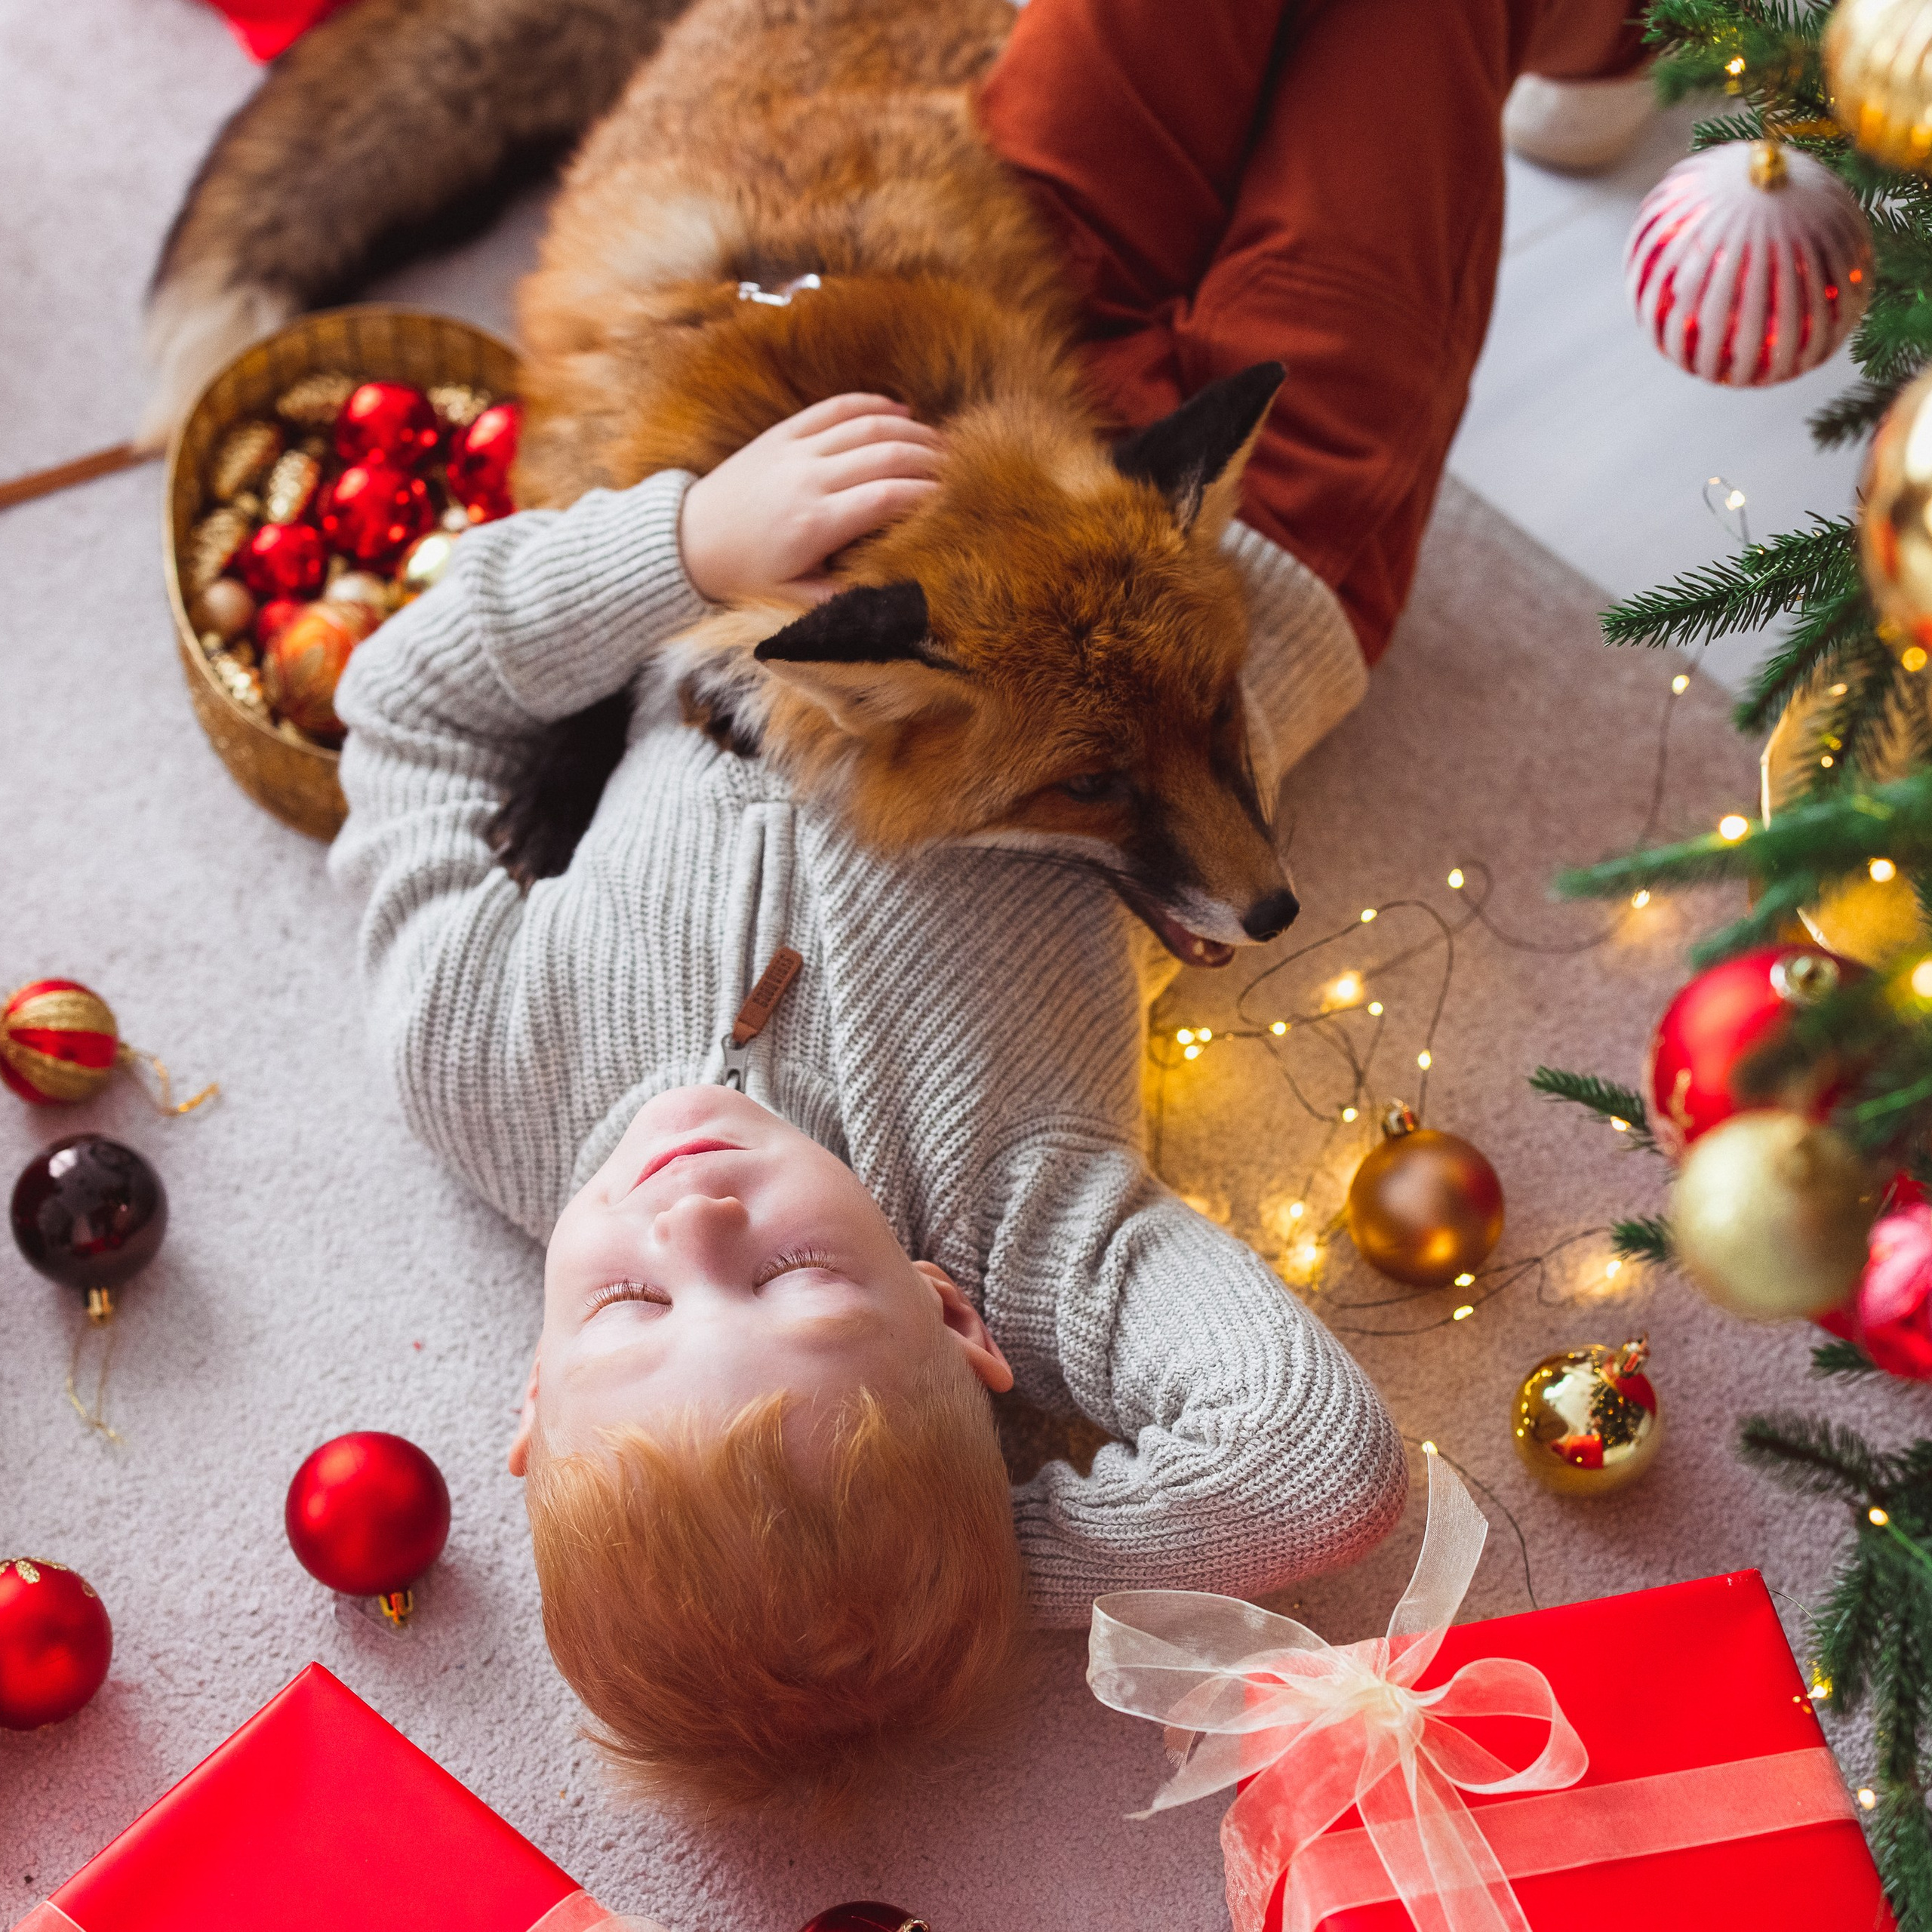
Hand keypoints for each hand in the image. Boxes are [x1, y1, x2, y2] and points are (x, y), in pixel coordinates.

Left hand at [678, 393, 942, 604]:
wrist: (687, 542)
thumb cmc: (745, 576)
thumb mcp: (792, 600)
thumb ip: (841, 599)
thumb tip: (891, 600)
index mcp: (815, 524)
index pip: (888, 497)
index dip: (929, 494)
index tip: (957, 500)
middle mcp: (808, 479)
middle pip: (887, 455)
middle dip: (932, 459)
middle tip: (962, 470)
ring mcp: (795, 450)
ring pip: (868, 425)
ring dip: (912, 430)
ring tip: (942, 444)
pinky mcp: (783, 433)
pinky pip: (837, 408)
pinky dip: (874, 405)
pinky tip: (902, 412)